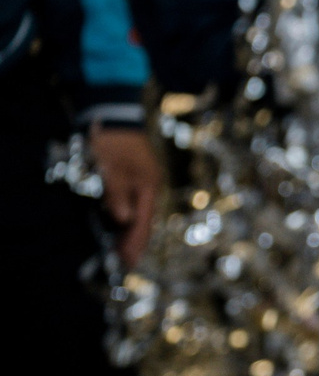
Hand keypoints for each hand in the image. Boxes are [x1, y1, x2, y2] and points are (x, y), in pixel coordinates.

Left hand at [90, 126, 161, 265]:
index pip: (142, 222)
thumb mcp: (110, 166)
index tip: (128, 263)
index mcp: (148, 187)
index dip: (135, 243)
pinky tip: (121, 226)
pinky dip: (127, 219)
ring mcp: (144, 182)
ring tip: (122, 251)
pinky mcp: (135, 177)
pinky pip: (133, 205)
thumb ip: (117, 193)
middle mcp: (150, 187)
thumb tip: (123, 220)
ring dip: (130, 233)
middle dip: (134, 242)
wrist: (113, 112)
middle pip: (144, 221)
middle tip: (125, 263)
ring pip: (139, 214)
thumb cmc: (112, 140)